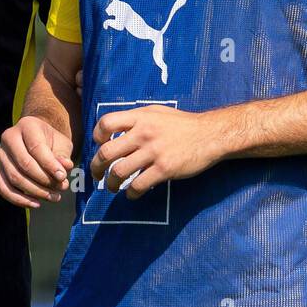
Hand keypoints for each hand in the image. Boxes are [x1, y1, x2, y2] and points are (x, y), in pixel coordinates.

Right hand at [0, 116, 73, 207]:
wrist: (35, 139)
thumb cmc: (50, 142)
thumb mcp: (61, 144)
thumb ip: (63, 155)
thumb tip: (65, 168)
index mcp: (27, 126)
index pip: (36, 147)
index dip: (50, 164)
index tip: (63, 177)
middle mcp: (9, 138)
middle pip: (24, 164)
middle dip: (44, 180)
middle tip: (61, 189)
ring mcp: (0, 154)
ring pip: (15, 178)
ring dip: (35, 192)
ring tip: (53, 197)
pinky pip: (4, 189)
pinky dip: (20, 200)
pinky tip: (36, 204)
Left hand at [91, 105, 222, 199]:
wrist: (210, 134)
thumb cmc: (182, 124)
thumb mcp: (157, 112)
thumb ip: (136, 119)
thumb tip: (114, 130)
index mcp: (140, 117)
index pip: (106, 123)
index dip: (97, 136)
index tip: (99, 146)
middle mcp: (143, 133)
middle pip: (106, 152)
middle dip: (96, 167)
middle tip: (96, 175)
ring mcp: (153, 152)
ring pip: (119, 172)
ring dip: (111, 184)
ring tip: (112, 188)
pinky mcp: (164, 169)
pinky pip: (138, 185)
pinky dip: (131, 194)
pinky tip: (132, 194)